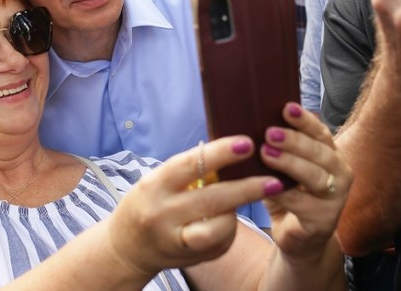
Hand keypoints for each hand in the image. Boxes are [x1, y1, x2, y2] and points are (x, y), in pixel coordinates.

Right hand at [107, 136, 275, 277]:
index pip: (190, 164)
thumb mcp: (158, 180)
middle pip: (212, 199)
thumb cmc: (148, 203)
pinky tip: (226, 220)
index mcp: (155, 185)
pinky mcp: (190, 258)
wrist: (126, 247)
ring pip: (220, 225)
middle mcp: (163, 212)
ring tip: (239, 202)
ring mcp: (176, 239)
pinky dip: (229, 228)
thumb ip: (189, 170)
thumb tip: (231, 150)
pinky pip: (221, 242)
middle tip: (274, 180)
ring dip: (236, 211)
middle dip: (247, 188)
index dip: (221, 153)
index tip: (247, 143)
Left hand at [261, 103, 351, 260]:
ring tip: (266, 153)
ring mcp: (336, 197)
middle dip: (294, 140)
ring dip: (290, 163)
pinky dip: (284, 194)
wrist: (297, 239)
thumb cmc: (288, 195)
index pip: (319, 132)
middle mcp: (339, 172)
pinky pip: (303, 203)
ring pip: (314, 176)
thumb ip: (275, 147)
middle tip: (269, 132)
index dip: (304, 120)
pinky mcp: (325, 220)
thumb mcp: (282, 168)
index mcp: (329, 154)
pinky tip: (268, 186)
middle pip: (319, 151)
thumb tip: (248, 119)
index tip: (286, 107)